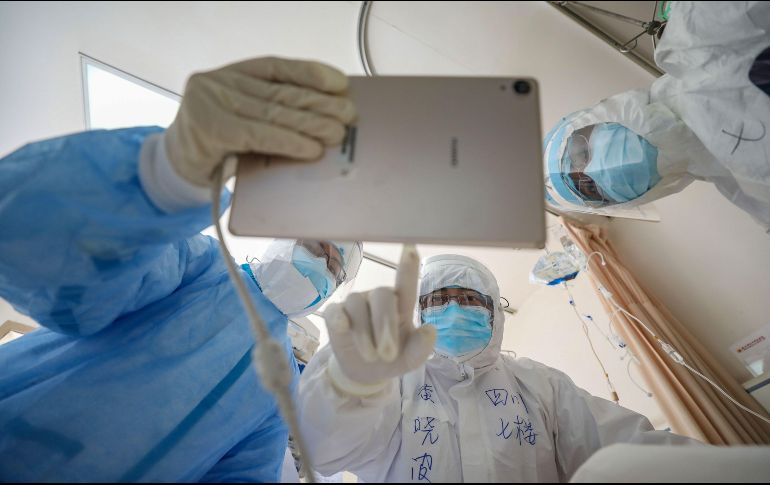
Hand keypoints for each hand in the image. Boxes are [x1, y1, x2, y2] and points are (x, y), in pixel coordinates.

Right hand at [165, 56, 355, 186]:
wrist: (177, 167)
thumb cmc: (219, 145)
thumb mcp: (244, 119)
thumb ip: (272, 112)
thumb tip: (326, 116)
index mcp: (230, 74)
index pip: (276, 67)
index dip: (311, 73)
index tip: (340, 83)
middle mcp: (217, 82)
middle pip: (278, 92)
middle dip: (319, 104)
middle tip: (348, 114)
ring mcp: (209, 103)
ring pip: (272, 113)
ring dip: (310, 125)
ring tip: (337, 133)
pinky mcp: (209, 130)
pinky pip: (259, 135)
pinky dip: (289, 143)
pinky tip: (311, 149)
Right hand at [324, 245, 436, 395]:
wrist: (365, 373)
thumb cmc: (392, 358)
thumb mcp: (410, 359)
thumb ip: (421, 347)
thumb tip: (430, 330)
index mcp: (401, 305)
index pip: (406, 283)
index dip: (408, 266)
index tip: (411, 248)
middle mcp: (378, 298)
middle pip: (382, 295)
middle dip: (385, 325)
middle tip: (388, 354)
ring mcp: (356, 304)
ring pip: (357, 305)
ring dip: (365, 333)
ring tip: (371, 357)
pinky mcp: (335, 314)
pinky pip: (336, 311)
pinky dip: (340, 319)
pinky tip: (343, 328)